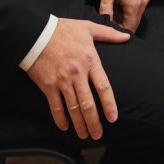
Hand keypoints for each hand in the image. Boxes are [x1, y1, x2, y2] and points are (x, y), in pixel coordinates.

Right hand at [26, 18, 128, 138]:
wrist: (36, 33)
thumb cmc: (63, 30)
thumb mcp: (88, 28)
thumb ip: (109, 34)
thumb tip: (127, 37)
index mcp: (90, 60)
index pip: (103, 86)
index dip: (109, 104)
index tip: (113, 118)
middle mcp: (77, 74)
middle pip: (88, 103)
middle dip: (93, 122)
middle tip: (98, 135)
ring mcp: (62, 81)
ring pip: (73, 108)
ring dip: (79, 124)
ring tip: (85, 135)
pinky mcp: (48, 86)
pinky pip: (55, 106)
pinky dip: (60, 118)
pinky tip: (65, 127)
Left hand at [99, 0, 150, 32]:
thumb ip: (106, 9)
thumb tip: (104, 23)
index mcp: (133, 3)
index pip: (129, 27)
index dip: (119, 30)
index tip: (109, 28)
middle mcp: (143, 3)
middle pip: (134, 23)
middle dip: (123, 25)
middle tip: (111, 20)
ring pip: (137, 16)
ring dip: (127, 17)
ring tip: (115, 11)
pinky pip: (140, 8)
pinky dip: (132, 10)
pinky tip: (122, 4)